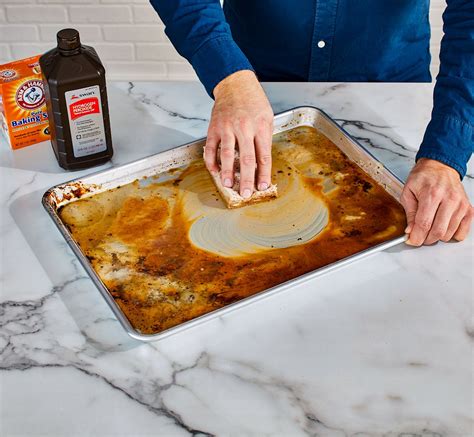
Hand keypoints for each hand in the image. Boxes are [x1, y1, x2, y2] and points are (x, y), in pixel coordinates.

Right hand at [204, 70, 273, 197]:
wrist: (235, 84)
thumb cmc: (253, 102)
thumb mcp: (267, 118)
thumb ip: (264, 140)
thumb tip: (261, 164)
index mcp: (261, 127)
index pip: (263, 156)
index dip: (263, 173)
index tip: (262, 186)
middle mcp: (244, 128)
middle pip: (246, 159)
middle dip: (246, 179)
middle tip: (245, 193)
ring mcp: (227, 127)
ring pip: (226, 154)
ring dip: (226, 172)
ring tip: (228, 185)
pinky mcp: (214, 127)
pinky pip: (211, 147)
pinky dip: (211, 161)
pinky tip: (214, 171)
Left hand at [401, 158, 472, 245]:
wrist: (440, 167)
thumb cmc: (423, 178)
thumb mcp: (408, 192)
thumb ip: (409, 213)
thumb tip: (410, 231)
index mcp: (431, 194)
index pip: (424, 223)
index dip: (416, 236)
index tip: (411, 240)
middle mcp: (449, 199)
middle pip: (438, 231)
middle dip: (426, 239)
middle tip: (419, 236)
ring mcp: (460, 205)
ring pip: (449, 233)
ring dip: (437, 237)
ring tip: (430, 229)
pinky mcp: (468, 209)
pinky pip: (462, 231)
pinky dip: (452, 235)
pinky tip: (443, 228)